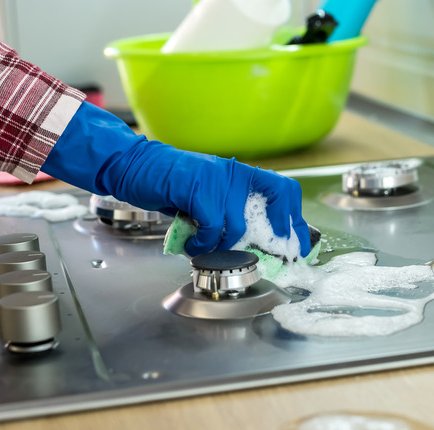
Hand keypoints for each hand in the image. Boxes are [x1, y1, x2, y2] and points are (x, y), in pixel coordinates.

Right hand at [41, 102, 310, 256]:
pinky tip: (192, 243)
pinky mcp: (199, 189)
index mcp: (242, 174)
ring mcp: (219, 180)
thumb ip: (232, 212)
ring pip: (237, 227)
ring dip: (222, 246)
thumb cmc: (172, 185)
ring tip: (205, 247)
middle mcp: (236, 174)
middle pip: (272, 209)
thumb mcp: (210, 197)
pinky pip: (212, 227)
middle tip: (260, 259)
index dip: (295, 220)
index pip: (285, 191)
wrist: (136, 166)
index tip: (297, 245)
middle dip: (271, 241)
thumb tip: (256, 243)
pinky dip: (202, 243)